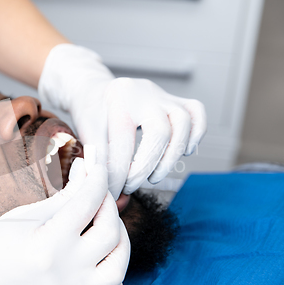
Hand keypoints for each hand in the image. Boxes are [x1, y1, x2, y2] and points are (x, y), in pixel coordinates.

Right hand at [0, 156, 129, 284]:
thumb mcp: (27, 215)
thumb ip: (64, 195)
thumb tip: (86, 170)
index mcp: (48, 243)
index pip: (88, 202)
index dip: (98, 178)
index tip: (99, 167)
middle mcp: (63, 273)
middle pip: (109, 233)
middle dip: (109, 207)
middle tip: (99, 196)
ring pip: (118, 268)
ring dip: (120, 242)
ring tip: (106, 228)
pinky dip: (114, 280)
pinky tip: (103, 263)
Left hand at [39, 44, 206, 198]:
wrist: (96, 90)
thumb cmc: (90, 113)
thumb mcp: (85, 132)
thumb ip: (98, 161)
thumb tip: (114, 195)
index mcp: (118, 98)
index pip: (123, 142)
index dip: (119, 174)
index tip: (115, 191)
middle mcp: (144, 92)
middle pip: (161, 131)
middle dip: (147, 166)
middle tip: (131, 185)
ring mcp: (163, 95)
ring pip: (184, 122)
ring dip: (171, 156)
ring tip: (153, 176)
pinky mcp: (176, 100)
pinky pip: (197, 114)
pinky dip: (195, 136)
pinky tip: (181, 153)